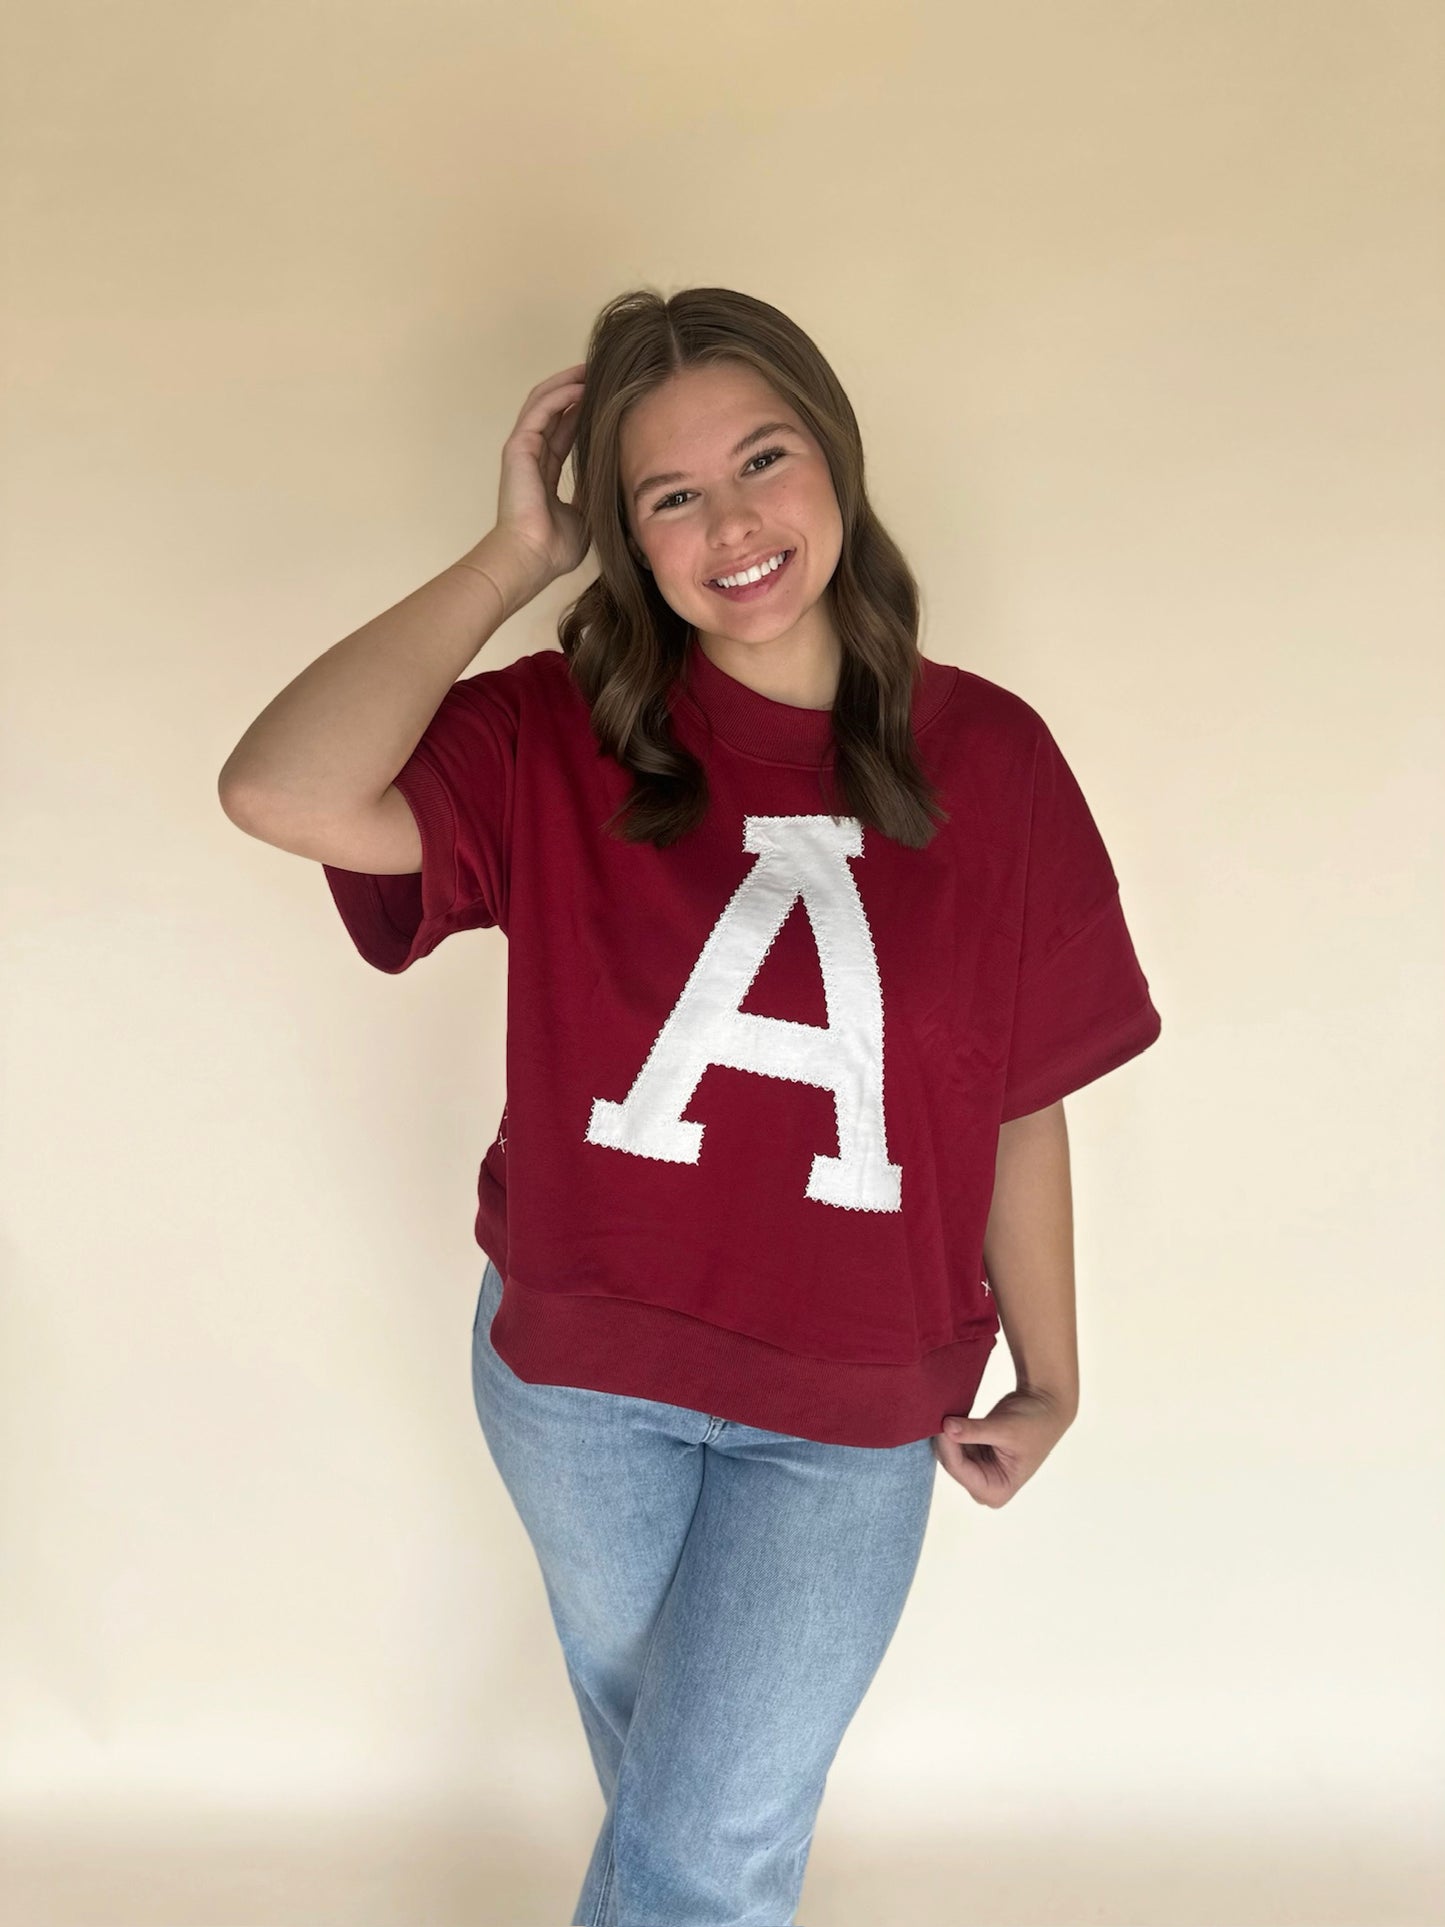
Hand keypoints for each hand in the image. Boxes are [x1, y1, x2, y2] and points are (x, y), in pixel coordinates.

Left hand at [932, 1387, 1075, 1504]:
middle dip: (945, 1440)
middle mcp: (985, 1486)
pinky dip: (951, 1430)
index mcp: (997, 1490)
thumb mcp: (1005, 1428)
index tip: (941, 1421)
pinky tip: (951, 1414)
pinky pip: (953, 1444)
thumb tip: (946, 1427)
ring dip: (947, 1434)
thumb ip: (974, 1431)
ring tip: (946, 1412)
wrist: (1044, 1407)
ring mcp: (978, 1471)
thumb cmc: (1034, 1423)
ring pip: (949, 1453)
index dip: (948, 1445)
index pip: (959, 1470)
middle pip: (951, 1463)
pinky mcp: (974, 1456)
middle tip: (939, 1413)